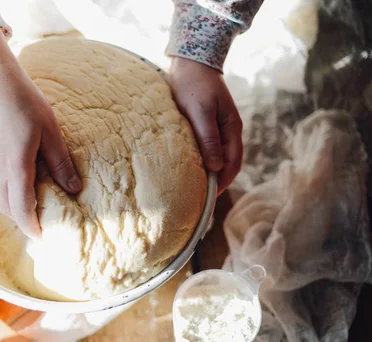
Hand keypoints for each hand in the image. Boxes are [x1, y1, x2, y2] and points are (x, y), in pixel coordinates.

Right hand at [0, 29, 81, 238]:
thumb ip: (61, 163)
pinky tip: (7, 180)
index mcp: (15, 166)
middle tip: (38, 219)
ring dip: (9, 205)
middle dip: (22, 218)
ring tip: (24, 201)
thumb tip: (75, 189)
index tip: (43, 235)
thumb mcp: (50, 131)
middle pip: (6, 208)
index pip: (22, 210)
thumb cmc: (24, 101)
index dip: (32, 227)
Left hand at [168, 57, 242, 193]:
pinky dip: (202, 160)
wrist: (190, 61)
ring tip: (194, 187)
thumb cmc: (193, 84)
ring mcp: (219, 128)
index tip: (208, 197)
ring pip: (217, 157)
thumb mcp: (200, 111)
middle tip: (199, 199)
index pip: (233, 163)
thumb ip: (208, 138)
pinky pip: (208, 148)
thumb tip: (216, 167)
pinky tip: (189, 167)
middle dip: (216, 181)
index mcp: (232, 128)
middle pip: (227, 164)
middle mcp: (228, 131)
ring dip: (209, 172)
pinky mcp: (207, 125)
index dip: (223, 182)